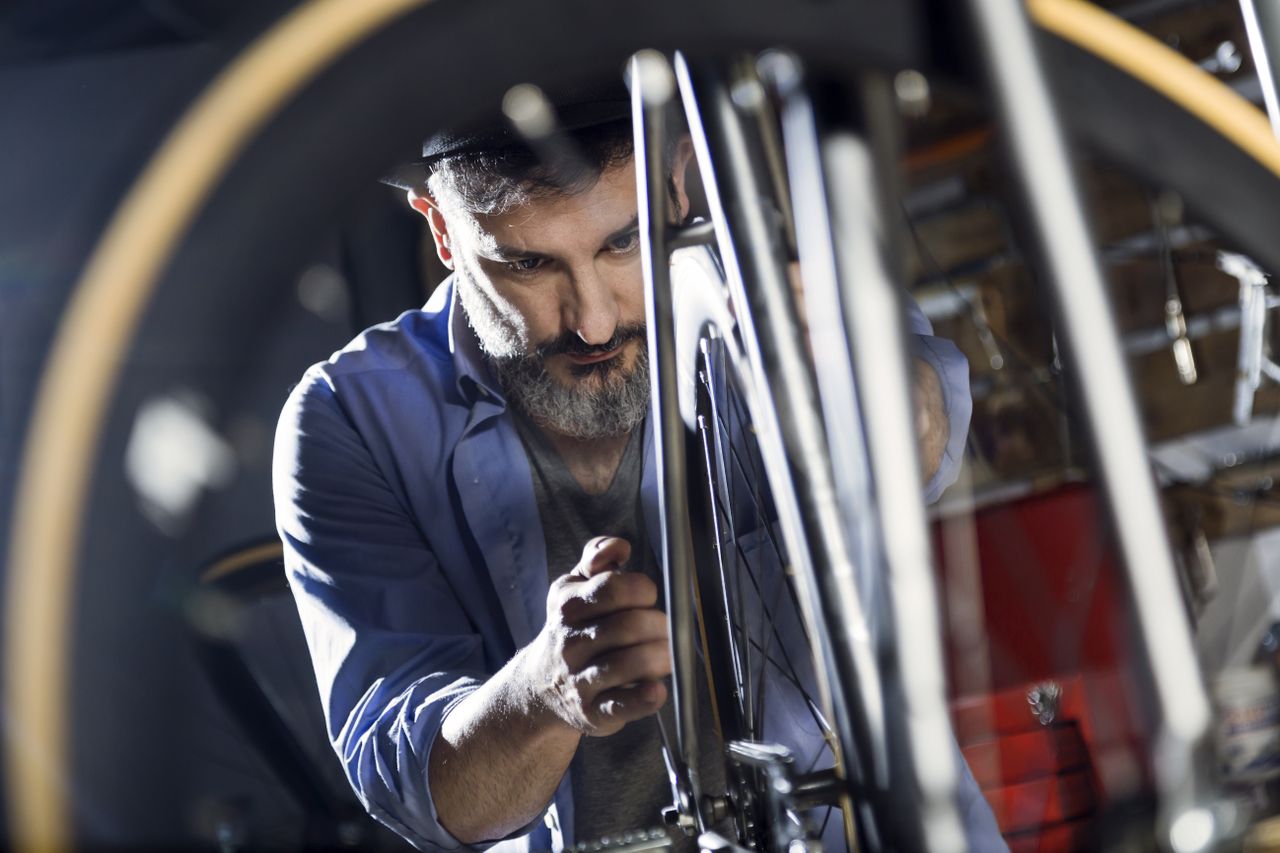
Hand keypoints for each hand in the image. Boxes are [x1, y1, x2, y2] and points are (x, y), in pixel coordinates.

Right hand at [527, 536, 670, 736]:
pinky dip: (643, 698)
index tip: (647, 597)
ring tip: (666, 654)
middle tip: (664, 629)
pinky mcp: (592, 713)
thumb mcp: (574, 586)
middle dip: (658, 625)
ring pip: (629, 664)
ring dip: (660, 657)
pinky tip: (656, 690)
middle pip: (628, 627)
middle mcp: (570, 643)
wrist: (542, 685)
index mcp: (568, 605)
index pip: (614, 589)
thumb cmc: (572, 629)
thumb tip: (618, 546)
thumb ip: (597, 557)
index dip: (642, 591)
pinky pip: (621, 706)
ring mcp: (579, 680)